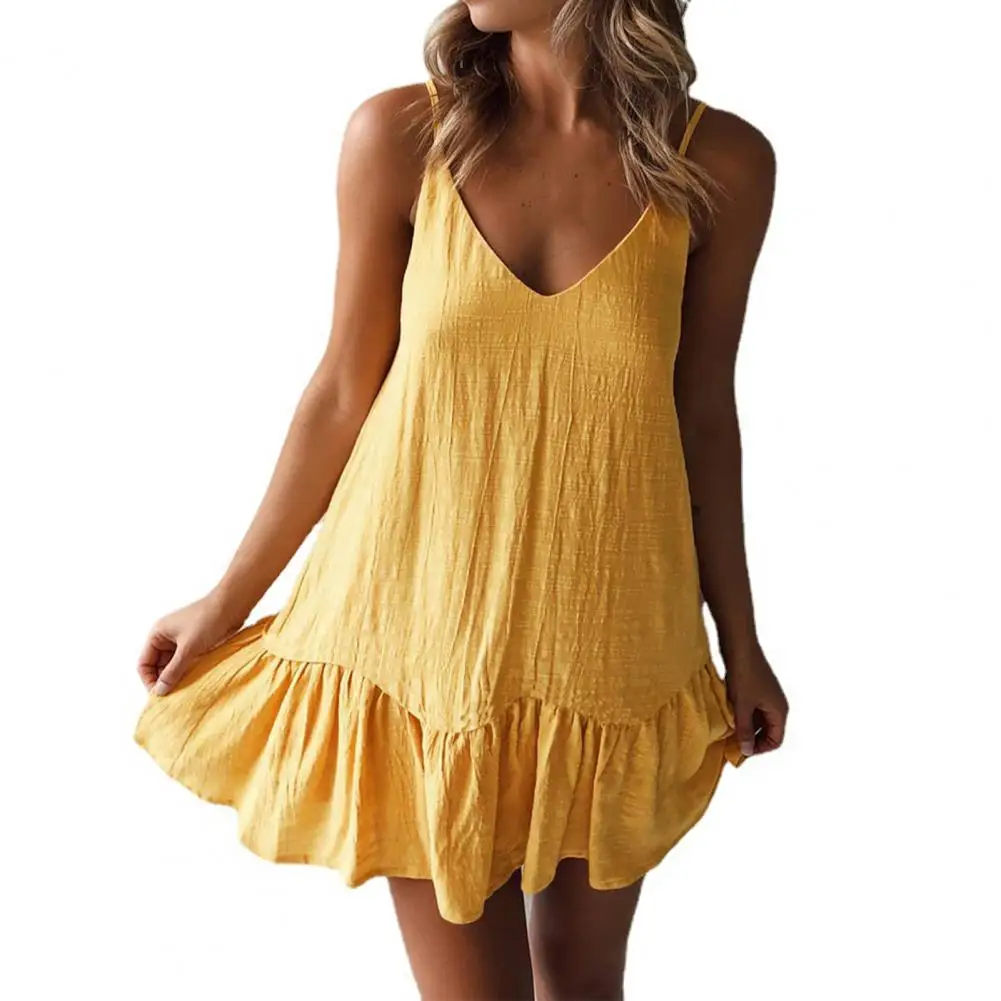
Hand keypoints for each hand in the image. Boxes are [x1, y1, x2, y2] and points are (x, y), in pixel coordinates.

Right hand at [136, 590, 245, 696]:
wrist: (233, 604)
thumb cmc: (208, 620)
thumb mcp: (189, 648)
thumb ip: (174, 671)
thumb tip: (160, 692)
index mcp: (157, 634)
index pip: (144, 664)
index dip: (149, 681)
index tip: (160, 696)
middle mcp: (166, 638)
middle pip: (157, 667)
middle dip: (163, 681)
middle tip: (173, 699)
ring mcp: (181, 641)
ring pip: (172, 666)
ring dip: (177, 678)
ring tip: (184, 693)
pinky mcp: (196, 644)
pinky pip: (186, 663)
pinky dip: (187, 673)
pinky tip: (194, 683)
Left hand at [723, 643, 787, 757]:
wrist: (739, 646)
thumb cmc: (743, 675)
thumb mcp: (741, 707)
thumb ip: (744, 730)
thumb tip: (746, 750)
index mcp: (780, 711)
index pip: (775, 740)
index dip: (759, 749)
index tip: (741, 751)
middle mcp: (777, 704)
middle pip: (768, 732)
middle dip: (752, 740)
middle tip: (732, 744)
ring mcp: (768, 696)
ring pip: (759, 720)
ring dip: (746, 727)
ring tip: (728, 732)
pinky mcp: (758, 688)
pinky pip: (753, 709)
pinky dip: (743, 716)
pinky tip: (728, 716)